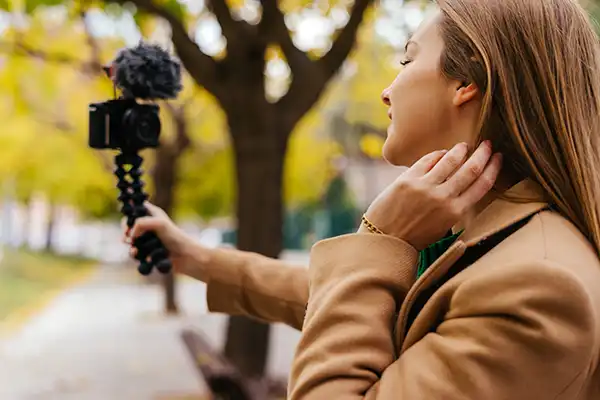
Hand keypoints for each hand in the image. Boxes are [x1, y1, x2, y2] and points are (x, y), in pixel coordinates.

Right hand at [122, 202, 206, 278]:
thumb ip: (141, 223)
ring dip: (131, 246)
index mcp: (152, 214)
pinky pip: (137, 253)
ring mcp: (148, 239)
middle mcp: (149, 225)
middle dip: (126, 232)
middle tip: (127, 238)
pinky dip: (137, 255)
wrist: (186, 257)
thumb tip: (130, 235)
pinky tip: (141, 256)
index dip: (128, 215)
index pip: (135, 209)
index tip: (127, 224)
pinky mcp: (148, 252)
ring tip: (135, 251)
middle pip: (129, 226)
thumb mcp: (159, 223)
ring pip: (131, 241)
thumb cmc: (176, 237)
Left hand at [364, 141, 501, 249]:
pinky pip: (428, 160)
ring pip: (450, 160)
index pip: (482, 185)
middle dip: (482, 154)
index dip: (493, 168)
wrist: (384, 240)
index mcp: (455, 212)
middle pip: (471, 169)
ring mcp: (425, 187)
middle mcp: (443, 198)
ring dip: (460, 150)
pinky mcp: (408, 179)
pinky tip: (441, 153)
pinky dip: (437, 154)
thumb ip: (455, 207)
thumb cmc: (413, 237)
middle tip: (487, 144)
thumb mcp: (442, 227)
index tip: (498, 158)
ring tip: (464, 146)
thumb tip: (464, 183)